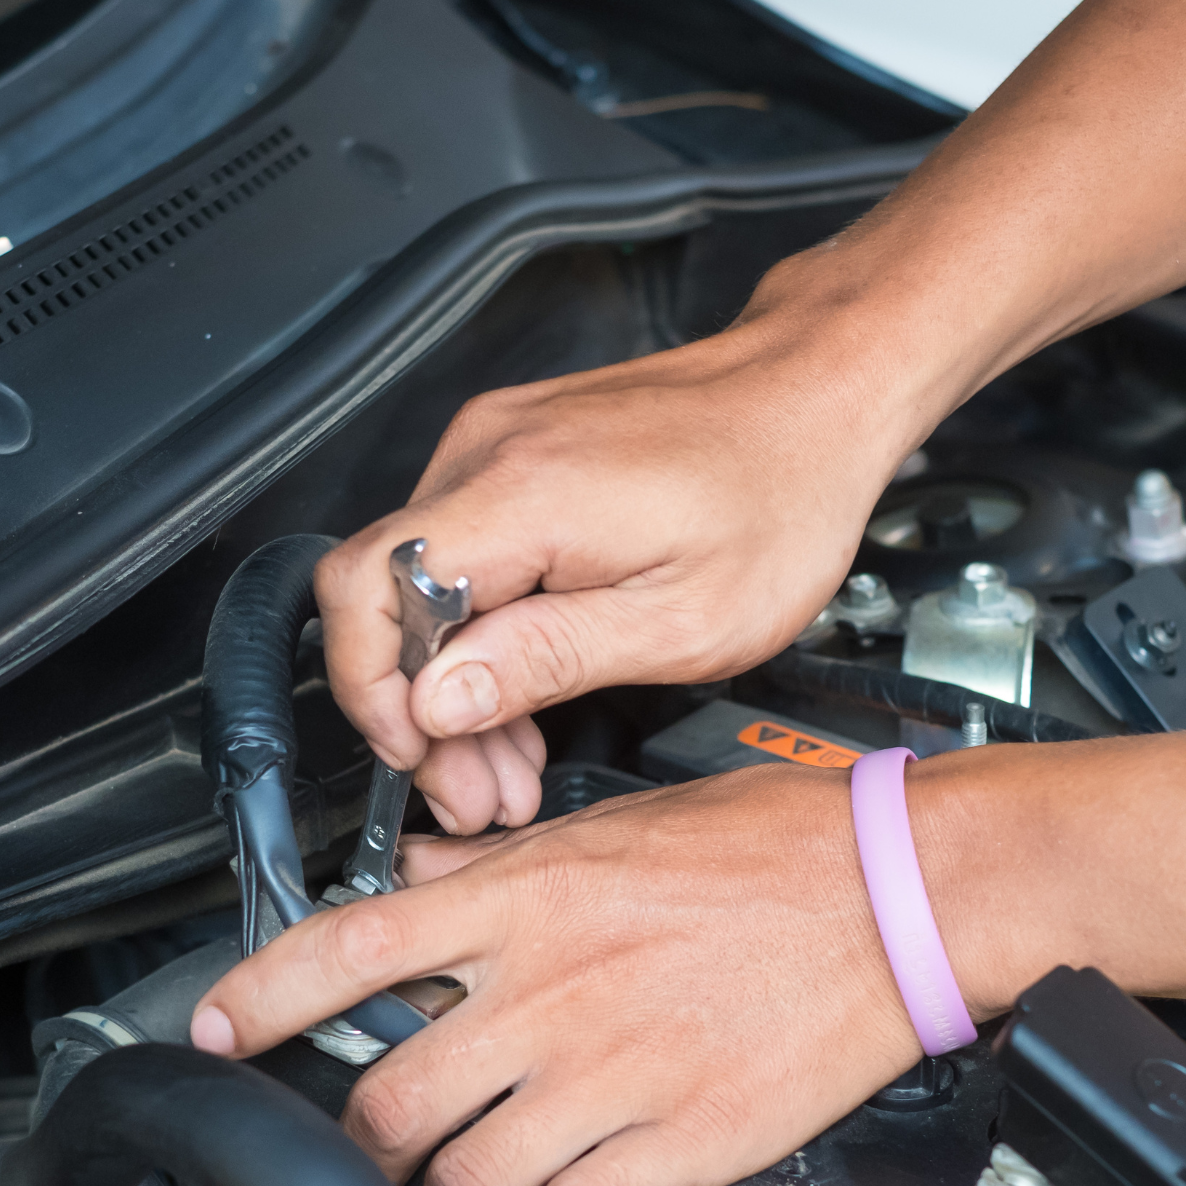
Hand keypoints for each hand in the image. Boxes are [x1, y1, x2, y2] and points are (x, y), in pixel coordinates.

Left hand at [188, 764, 926, 1185]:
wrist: (897, 892)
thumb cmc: (771, 848)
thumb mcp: (613, 827)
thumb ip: (505, 867)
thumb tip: (427, 875)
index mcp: (525, 899)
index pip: (353, 945)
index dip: (261, 994)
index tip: (208, 1029)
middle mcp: (548, 989)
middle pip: (390, 1097)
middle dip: (347, 1163)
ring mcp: (608, 1071)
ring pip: (464, 1184)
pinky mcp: (674, 1140)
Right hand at [317, 278, 942, 834]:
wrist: (819, 393)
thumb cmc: (781, 496)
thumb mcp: (682, 621)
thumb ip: (546, 660)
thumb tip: (436, 702)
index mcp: (523, 495)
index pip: (366, 591)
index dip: (372, 691)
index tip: (418, 755)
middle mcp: (488, 453)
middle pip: (382, 599)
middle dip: (417, 714)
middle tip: (476, 791)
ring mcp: (495, 443)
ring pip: (414, 586)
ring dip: (449, 685)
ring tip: (506, 763)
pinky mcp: (512, 451)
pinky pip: (455, 556)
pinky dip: (475, 633)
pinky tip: (519, 694)